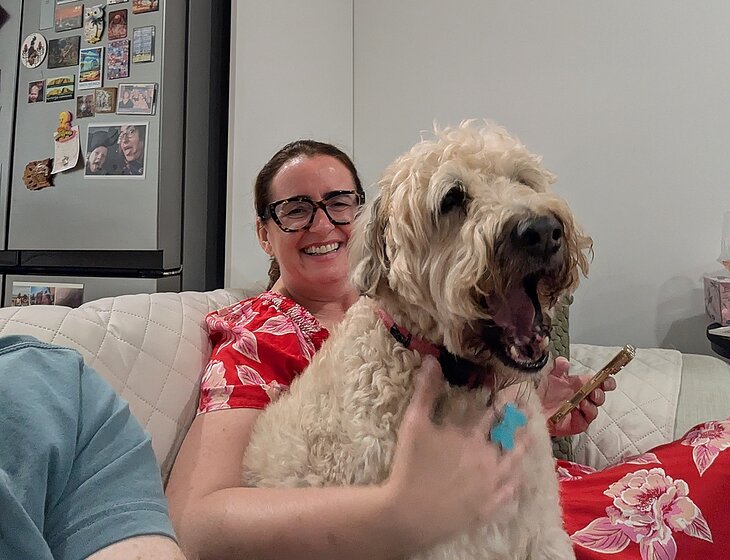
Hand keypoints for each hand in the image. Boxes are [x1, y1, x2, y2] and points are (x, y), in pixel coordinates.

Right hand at [385, 355, 526, 550]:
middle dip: (519, 422)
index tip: (515, 392)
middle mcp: (487, 458)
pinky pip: (509, 493)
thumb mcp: (414, 423)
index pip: (493, 415)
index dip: (504, 402)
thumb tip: (432, 360)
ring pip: (513, 463)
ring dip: (522, 448)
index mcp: (471, 437)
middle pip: (508, 437)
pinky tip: (518, 478)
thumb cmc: (410, 465)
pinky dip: (515, 482)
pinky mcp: (488, 507)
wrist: (410, 513)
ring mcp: (490, 485)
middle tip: (530, 411)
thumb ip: (425, 391)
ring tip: (529, 438)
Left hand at [539, 356, 616, 436]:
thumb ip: (555, 366)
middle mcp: (580, 398)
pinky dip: (581, 418)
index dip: (606, 381)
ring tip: (583, 402)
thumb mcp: (545, 373)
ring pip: (593, 411)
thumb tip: (564, 362)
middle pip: (599, 397)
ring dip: (591, 407)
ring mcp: (576, 413)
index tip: (606, 379)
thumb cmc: (537, 389)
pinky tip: (574, 412)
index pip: (599, 382)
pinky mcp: (571, 425)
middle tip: (594, 391)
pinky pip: (582, 424)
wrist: (524, 406)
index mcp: (577, 384)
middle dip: (600, 394)